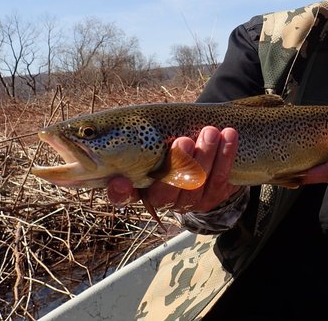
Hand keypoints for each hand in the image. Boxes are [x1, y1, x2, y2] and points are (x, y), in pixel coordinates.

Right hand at [107, 126, 239, 212]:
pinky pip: (220, 179)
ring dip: (205, 156)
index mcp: (138, 183)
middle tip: (184, 140)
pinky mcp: (212, 197)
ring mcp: (188, 201)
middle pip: (165, 193)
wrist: (206, 149)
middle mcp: (161, 198)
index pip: (122, 196)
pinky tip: (229, 136)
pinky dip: (226, 156)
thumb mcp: (151, 135)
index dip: (120, 193)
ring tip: (210, 131)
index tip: (121, 181)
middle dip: (177, 165)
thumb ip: (136, 135)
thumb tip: (98, 126)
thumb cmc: (169, 137)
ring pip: (196, 185)